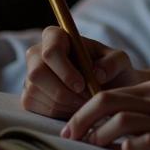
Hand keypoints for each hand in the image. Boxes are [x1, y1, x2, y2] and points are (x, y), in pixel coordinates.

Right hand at [22, 25, 144, 117]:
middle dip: (62, 91)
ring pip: (36, 93)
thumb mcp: (120, 61)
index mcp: (56, 37)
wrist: (107, 89)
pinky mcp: (29, 98)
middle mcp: (37, 54)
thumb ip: (113, 62)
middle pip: (37, 73)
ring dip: (64, 104)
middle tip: (85, 99)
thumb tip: (97, 73)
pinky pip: (36, 109)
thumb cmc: (111, 70)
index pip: (51, 50)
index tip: (82, 84)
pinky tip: (74, 108)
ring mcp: (30, 77)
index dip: (64, 69)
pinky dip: (58, 113)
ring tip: (85, 102)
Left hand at [60, 79, 149, 149]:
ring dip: (100, 134)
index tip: (70, 129)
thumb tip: (104, 133)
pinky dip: (130, 149)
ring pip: (124, 119)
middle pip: (109, 100)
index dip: (83, 109)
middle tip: (68, 138)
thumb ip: (144, 120)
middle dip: (82, 118)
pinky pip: (147, 142)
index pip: (110, 92)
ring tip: (92, 148)